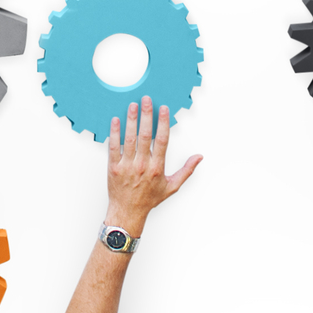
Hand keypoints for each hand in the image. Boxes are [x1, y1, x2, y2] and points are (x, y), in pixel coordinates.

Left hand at [104, 96, 201, 233]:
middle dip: (146, 115)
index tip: (163, 109)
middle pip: (145, 135)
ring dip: (131, 120)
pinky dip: (114, 133)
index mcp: (157, 168)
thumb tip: (199, 157)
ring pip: (129, 139)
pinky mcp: (113, 168)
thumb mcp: (172, 187)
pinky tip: (115, 120)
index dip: (163, 123)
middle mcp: (142, 165)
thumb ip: (186, 171)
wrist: (128, 212)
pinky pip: (113, 147)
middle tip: (146, 99)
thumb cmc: (149, 199)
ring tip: (132, 105)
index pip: (162, 140)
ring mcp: (127, 166)